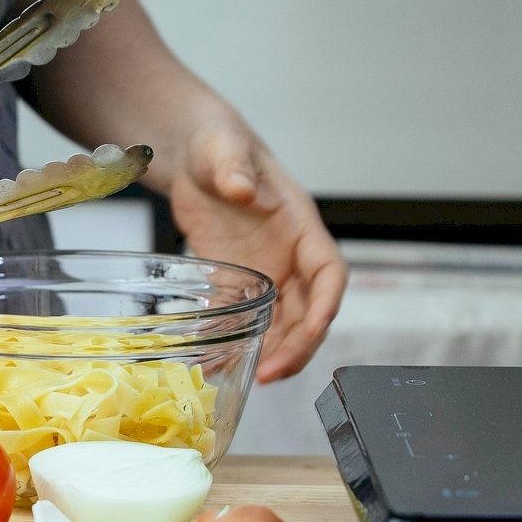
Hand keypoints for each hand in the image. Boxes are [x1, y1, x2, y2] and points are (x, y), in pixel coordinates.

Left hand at [166, 112, 347, 382]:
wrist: (192, 154)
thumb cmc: (218, 143)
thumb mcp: (224, 148)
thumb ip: (234, 167)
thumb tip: (242, 190)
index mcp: (299, 224)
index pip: (329, 271)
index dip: (326, 303)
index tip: (314, 329)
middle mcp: (289, 255)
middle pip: (309, 309)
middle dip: (298, 345)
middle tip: (272, 374)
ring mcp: (264, 270)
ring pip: (283, 322)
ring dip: (275, 352)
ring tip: (254, 378)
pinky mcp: (235, 280)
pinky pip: (247, 318)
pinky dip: (241, 342)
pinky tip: (223, 364)